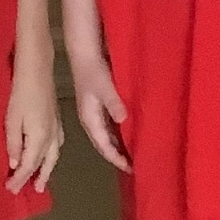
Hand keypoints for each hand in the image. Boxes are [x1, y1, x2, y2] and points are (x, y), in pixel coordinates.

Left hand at [5, 50, 62, 192]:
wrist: (37, 68)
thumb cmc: (22, 91)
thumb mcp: (12, 119)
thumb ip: (14, 143)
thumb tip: (15, 164)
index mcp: (40, 136)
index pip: (29, 164)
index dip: (20, 178)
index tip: (10, 188)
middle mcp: (51, 134)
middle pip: (45, 162)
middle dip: (37, 177)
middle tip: (31, 190)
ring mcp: (56, 125)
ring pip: (54, 154)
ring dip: (48, 168)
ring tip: (41, 179)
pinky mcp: (57, 118)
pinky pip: (57, 144)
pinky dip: (53, 155)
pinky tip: (49, 154)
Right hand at [70, 53, 130, 172]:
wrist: (84, 51)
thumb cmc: (93, 69)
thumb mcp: (104, 86)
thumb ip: (113, 102)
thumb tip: (123, 120)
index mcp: (89, 119)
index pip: (104, 146)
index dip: (116, 158)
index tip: (131, 169)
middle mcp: (91, 119)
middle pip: (105, 144)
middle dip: (118, 155)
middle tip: (135, 166)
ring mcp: (94, 111)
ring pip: (107, 134)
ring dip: (119, 144)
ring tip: (134, 153)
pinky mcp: (100, 103)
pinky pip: (110, 124)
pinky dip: (119, 132)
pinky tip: (129, 131)